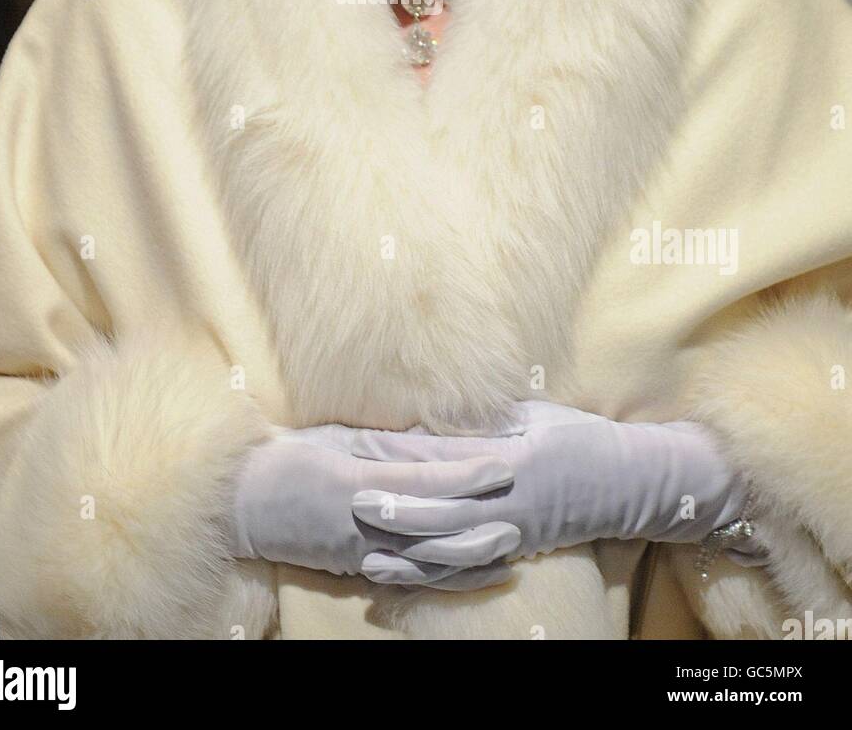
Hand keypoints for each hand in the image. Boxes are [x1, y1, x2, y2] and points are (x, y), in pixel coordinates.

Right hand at [224, 422, 521, 587]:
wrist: (244, 501)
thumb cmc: (288, 458)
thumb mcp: (336, 439)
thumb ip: (384, 443)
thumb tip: (434, 438)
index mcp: (356, 480)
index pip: (424, 480)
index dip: (467, 474)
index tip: (504, 462)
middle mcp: (361, 520)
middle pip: (432, 526)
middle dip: (480, 520)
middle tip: (522, 510)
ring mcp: (359, 550)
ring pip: (425, 561)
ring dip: (471, 556)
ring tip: (510, 547)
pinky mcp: (357, 566)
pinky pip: (408, 577)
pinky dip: (444, 577)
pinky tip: (471, 573)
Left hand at [350, 400, 768, 564]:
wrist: (629, 482)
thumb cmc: (582, 437)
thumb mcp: (537, 415)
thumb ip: (491, 416)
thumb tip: (445, 406)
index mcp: (512, 458)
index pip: (446, 456)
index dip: (402, 451)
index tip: (364, 442)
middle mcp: (510, 500)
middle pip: (444, 509)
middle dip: (398, 507)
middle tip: (355, 501)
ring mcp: (514, 531)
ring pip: (454, 551)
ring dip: (410, 553)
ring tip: (369, 553)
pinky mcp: (516, 551)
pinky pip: (471, 571)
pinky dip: (436, 577)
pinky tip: (408, 576)